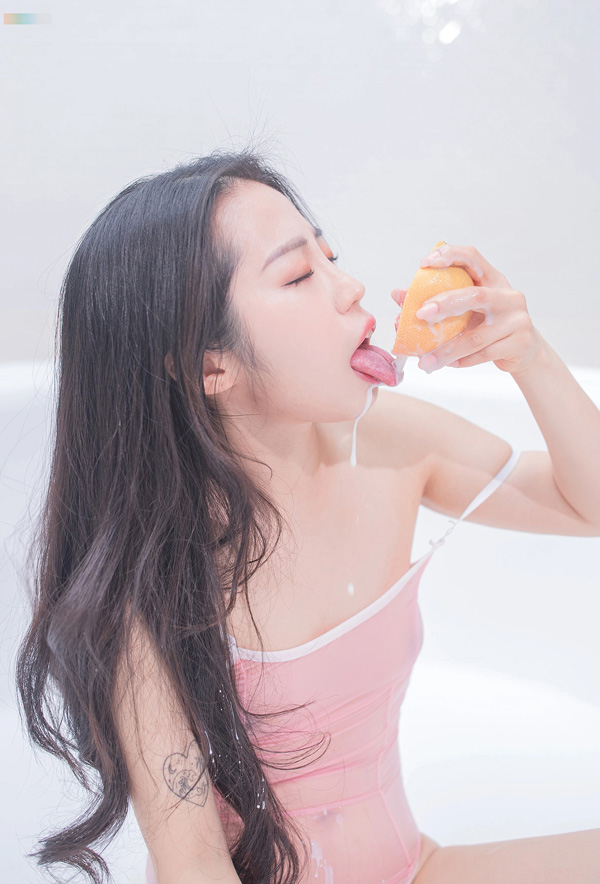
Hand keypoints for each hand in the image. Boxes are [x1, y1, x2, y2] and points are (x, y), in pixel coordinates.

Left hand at [396, 243, 541, 375]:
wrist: (523, 351)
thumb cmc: (488, 325)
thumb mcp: (466, 310)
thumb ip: (435, 300)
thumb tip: (398, 295)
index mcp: (492, 279)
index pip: (472, 257)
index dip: (449, 255)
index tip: (424, 264)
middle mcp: (508, 295)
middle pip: (474, 295)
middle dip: (445, 304)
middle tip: (421, 315)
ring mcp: (517, 319)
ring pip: (476, 336)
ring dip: (447, 350)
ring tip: (426, 362)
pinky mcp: (520, 342)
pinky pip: (484, 354)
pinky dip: (463, 361)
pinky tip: (449, 364)